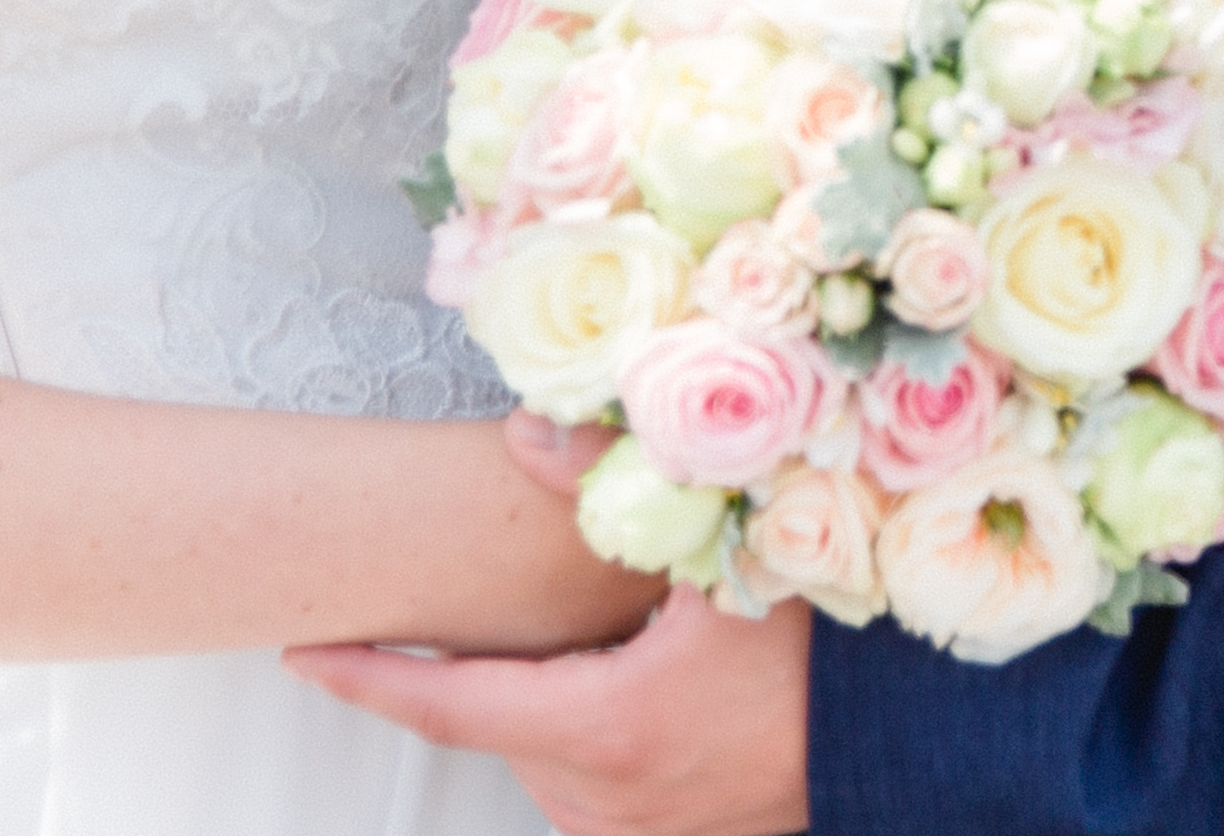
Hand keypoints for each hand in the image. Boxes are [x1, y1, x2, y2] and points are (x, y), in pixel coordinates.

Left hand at [290, 424, 809, 835]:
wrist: (919, 742)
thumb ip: (628, 483)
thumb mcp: (739, 549)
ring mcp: (636, 832)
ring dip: (545, 698)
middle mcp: (607, 800)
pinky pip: (588, 783)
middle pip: (499, 725)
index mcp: (609, 729)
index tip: (304, 652)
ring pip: (541, 755)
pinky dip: (588, 729)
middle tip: (497, 598)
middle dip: (485, 666)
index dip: (368, 680)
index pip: (448, 708)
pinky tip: (646, 682)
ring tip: (616, 638)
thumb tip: (527, 428)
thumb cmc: (834, 651)